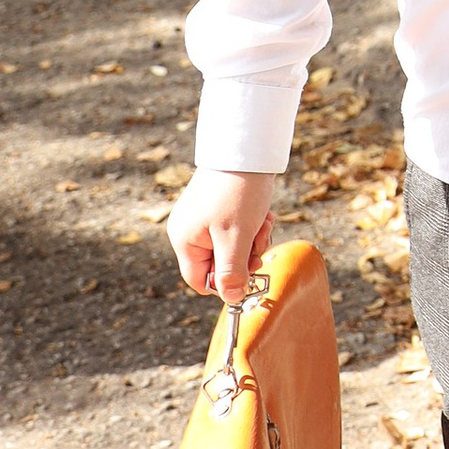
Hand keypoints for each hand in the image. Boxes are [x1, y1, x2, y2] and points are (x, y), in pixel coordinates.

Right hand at [167, 169, 277, 301]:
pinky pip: (238, 230)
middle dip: (244, 256)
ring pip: (233, 247)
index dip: (226, 283)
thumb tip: (231, 299)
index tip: (249, 274)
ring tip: (263, 221)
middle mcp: (189, 230)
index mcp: (184, 240)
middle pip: (220, 264)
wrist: (247, 149)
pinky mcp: (220, 208)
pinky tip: (263, 213)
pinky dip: (253, 226)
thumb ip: (232, 272)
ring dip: (253, 239)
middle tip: (259, 241)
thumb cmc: (238, 192)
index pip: (201, 281)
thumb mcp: (236, 238)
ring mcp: (204, 218)